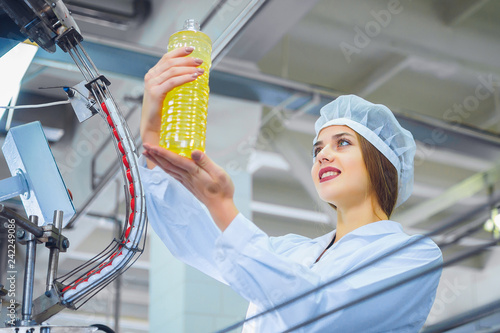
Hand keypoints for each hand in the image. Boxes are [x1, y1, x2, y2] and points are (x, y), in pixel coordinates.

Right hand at [140, 47, 204, 163]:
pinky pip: (172, 82)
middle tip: (200, 61)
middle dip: (187, 60)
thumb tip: (194, 76)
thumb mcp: (168, 94)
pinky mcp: (155, 94)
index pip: (166, 58)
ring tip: (200, 70)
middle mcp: (151, 77)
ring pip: (173, 70)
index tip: (191, 49)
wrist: (153, 129)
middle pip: (171, 62)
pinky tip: (194, 77)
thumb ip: (175, 85)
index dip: (179, 52)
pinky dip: (184, 78)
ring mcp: (152, 85)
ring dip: (188, 68)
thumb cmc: (162, 113)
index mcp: (153, 75)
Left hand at [142, 144, 238, 230]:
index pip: (175, 160)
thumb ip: (205, 161)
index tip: (152, 146)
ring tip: (148, 154)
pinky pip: (173, 174)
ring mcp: (186, 181)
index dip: (162, 152)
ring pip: (168, 169)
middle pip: (168, 164)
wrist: (220, 206)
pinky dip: (165, 168)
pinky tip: (162, 165)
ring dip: (157, 161)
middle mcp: (187, 176)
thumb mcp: (218, 173)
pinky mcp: (187, 184)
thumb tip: (194, 151)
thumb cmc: (222, 190)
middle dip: (155, 154)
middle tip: (145, 146)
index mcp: (194, 171)